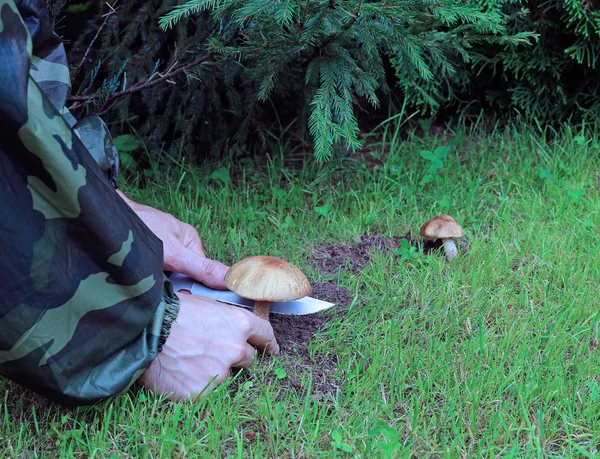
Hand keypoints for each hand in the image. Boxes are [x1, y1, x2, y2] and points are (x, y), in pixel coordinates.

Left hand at [117, 190, 227, 288]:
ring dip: (154, 279)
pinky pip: (148, 268)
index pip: (201, 271)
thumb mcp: (174, 253)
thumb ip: (201, 268)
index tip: (182, 298)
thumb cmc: (140, 227)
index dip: (192, 287)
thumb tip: (230, 279)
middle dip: (171, 284)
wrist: (101, 213)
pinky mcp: (141, 247)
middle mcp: (176, 240)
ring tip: (142, 281)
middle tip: (157, 289)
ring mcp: (158, 243)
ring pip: (163, 272)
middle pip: (181, 272)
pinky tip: (133, 275)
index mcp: (190, 239)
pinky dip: (142, 274)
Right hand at [138, 293, 278, 398]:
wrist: (144, 330)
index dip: (268, 343)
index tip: (270, 349)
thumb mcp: (207, 303)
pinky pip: (205, 390)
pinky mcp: (202, 392)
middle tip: (215, 353)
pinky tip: (180, 373)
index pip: (265, 335)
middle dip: (237, 357)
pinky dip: (195, 384)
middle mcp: (236, 349)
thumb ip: (227, 318)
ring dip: (214, 371)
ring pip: (225, 376)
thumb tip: (235, 324)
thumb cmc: (172, 311)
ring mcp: (220, 373)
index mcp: (240, 324)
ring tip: (189, 360)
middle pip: (248, 359)